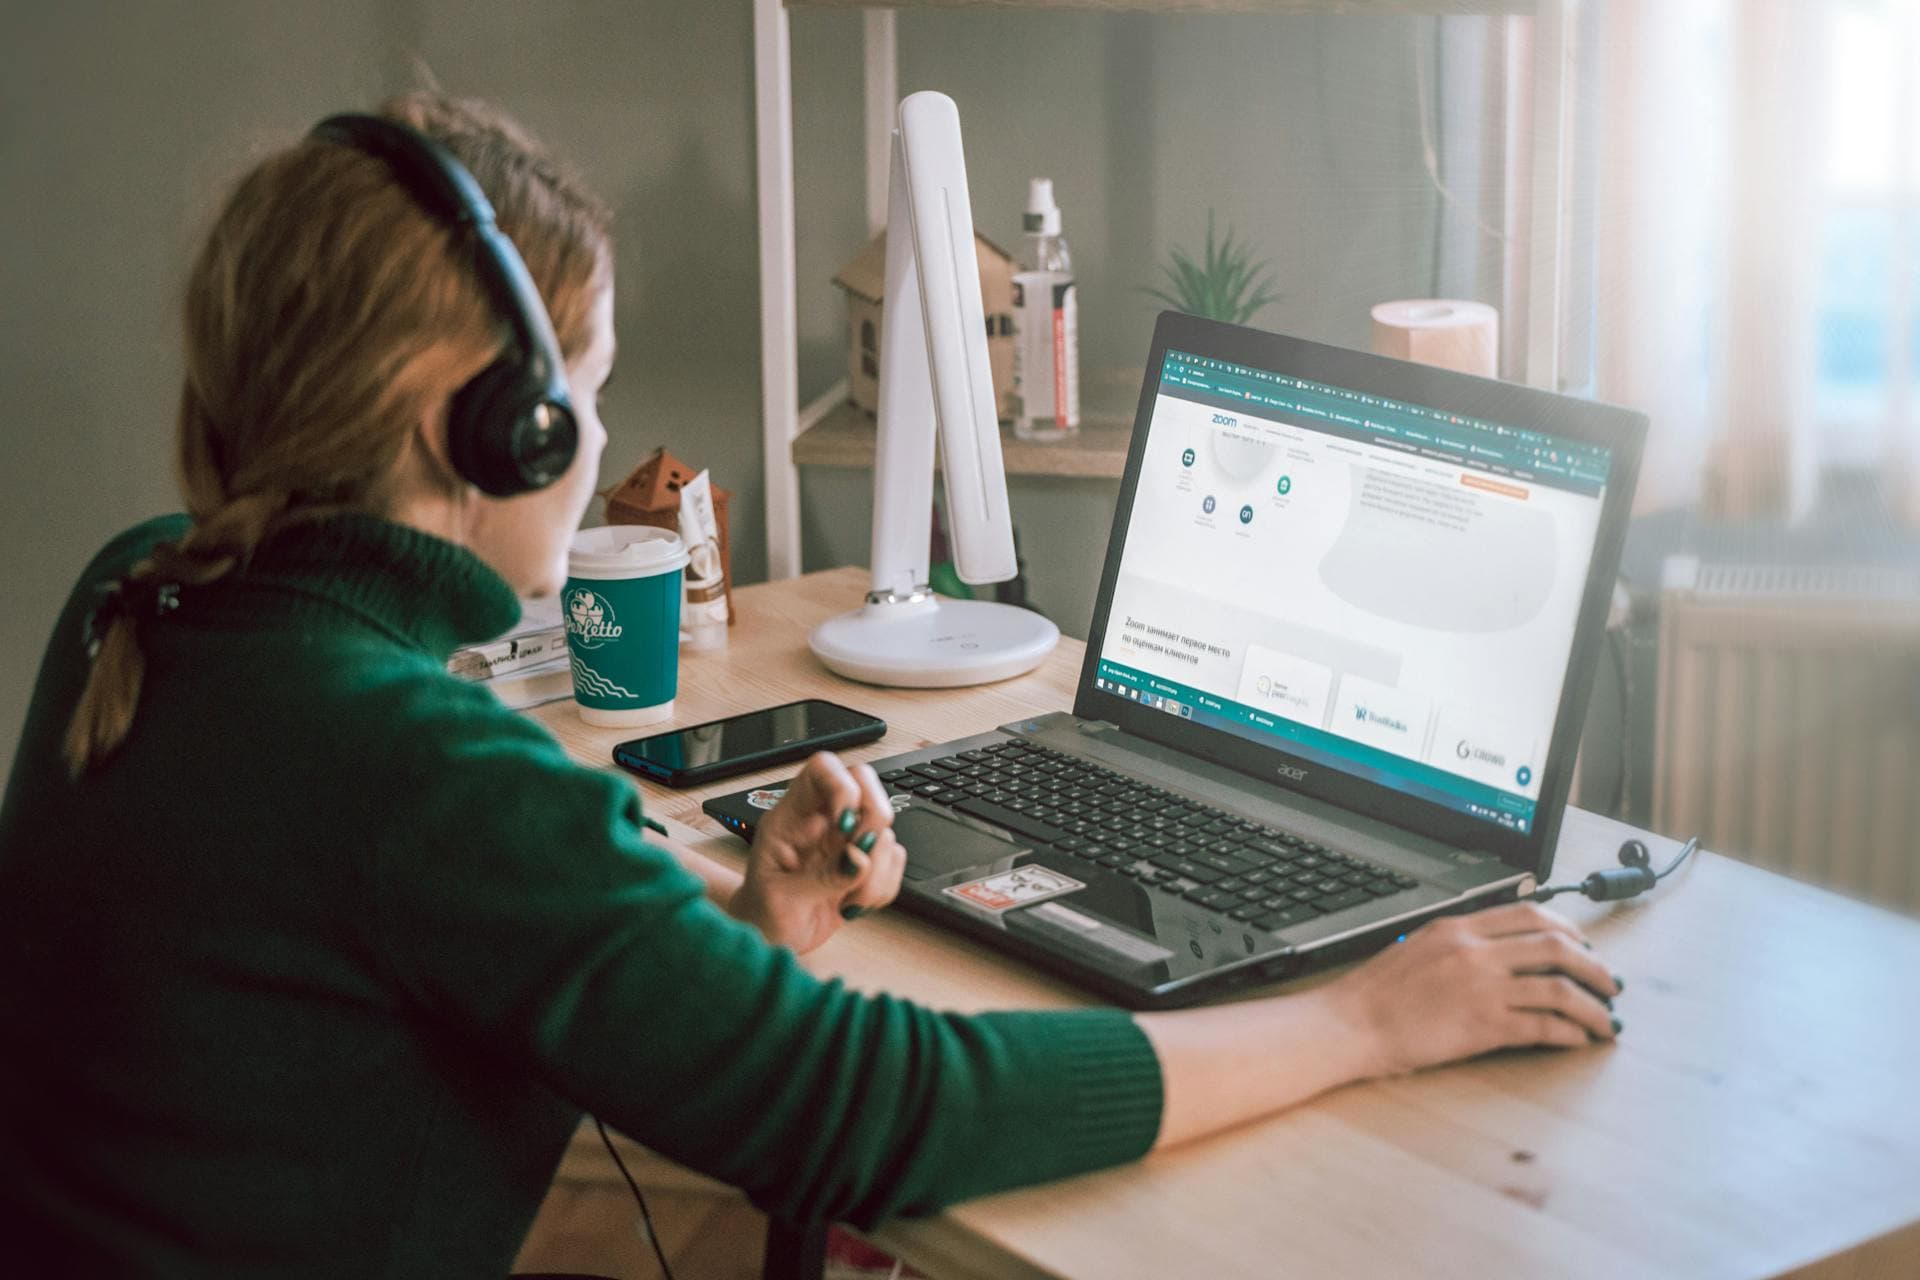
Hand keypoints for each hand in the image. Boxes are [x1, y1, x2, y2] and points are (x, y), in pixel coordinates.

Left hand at [729, 752, 905, 954]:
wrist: (772, 937)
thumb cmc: (763, 913)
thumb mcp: (782, 899)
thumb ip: (822, 877)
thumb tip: (860, 859)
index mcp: (793, 817)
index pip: (822, 769)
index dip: (843, 786)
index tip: (845, 824)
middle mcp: (824, 821)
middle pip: (866, 784)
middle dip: (873, 822)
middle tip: (858, 860)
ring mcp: (847, 840)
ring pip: (886, 829)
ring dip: (876, 871)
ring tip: (847, 900)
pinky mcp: (867, 863)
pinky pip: (895, 860)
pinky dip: (882, 888)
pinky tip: (854, 903)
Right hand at [1325, 901, 1623, 1078]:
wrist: (1351, 1023)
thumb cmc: (1377, 993)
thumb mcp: (1420, 948)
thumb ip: (1461, 943)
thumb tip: (1500, 951)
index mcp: (1460, 928)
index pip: (1531, 915)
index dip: (1569, 930)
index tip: (1585, 948)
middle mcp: (1476, 951)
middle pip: (1556, 947)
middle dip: (1594, 967)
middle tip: (1609, 985)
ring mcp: (1481, 987)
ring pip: (1559, 988)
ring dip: (1592, 1007)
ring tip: (1606, 1021)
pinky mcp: (1482, 1025)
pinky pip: (1542, 1026)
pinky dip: (1569, 1034)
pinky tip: (1576, 1041)